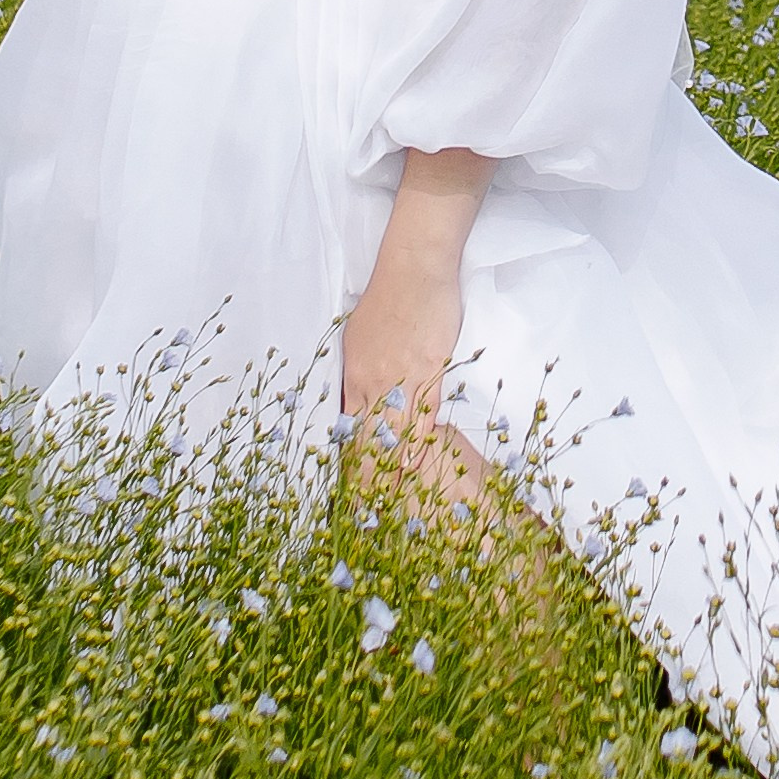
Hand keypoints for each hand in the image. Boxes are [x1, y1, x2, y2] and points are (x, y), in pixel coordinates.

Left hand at [341, 148, 492, 490]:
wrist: (414, 269)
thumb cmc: (387, 298)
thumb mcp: (357, 336)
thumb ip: (358, 372)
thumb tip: (357, 401)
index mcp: (353, 375)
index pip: (349, 428)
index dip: (350, 460)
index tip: (349, 489)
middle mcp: (372, 383)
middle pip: (368, 439)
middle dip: (368, 475)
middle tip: (367, 509)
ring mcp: (401, 379)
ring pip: (394, 433)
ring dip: (394, 467)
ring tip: (394, 499)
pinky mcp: (430, 371)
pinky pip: (424, 415)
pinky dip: (421, 442)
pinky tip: (420, 465)